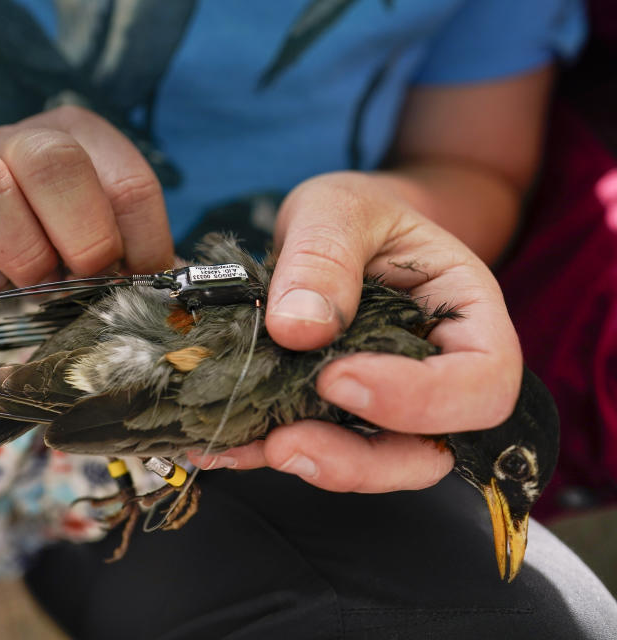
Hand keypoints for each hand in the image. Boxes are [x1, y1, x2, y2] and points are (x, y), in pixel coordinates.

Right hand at [0, 106, 173, 291]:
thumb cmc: (56, 244)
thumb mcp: (103, 245)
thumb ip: (133, 261)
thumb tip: (167, 306)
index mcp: (84, 140)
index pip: (130, 186)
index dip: (142, 246)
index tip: (136, 279)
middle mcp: (23, 141)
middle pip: (54, 162)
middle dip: (82, 238)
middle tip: (82, 277)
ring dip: (17, 251)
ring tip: (30, 281)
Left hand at [189, 171, 521, 492]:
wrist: (334, 230)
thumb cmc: (357, 213)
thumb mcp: (339, 210)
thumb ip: (324, 257)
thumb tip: (298, 328)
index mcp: (468, 316)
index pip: (482, 382)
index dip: (421, 398)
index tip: (337, 378)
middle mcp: (440, 374)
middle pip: (431, 448)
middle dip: (360, 461)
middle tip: (286, 442)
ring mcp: (392, 406)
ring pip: (376, 465)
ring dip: (315, 466)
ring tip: (252, 447)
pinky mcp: (341, 419)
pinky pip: (319, 451)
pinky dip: (270, 454)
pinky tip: (225, 446)